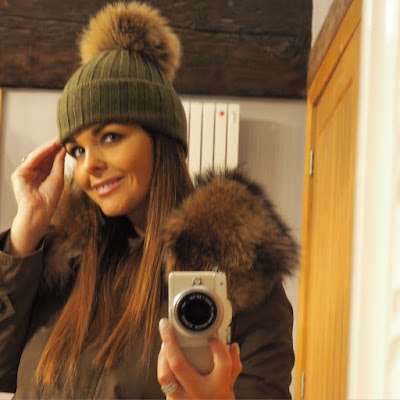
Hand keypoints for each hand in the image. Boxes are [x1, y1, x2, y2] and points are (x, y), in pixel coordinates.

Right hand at [10, 138, 65, 254]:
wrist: (40, 210)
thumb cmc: (49, 198)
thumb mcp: (58, 177)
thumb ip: (58, 163)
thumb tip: (62, 149)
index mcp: (42, 175)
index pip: (49, 160)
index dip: (57, 151)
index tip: (65, 142)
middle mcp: (33, 173)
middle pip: (43, 157)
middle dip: (52, 147)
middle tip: (62, 137)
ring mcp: (25, 173)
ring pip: (37, 156)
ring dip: (47, 148)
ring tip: (57, 140)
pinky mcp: (19, 174)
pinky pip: (31, 160)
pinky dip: (41, 153)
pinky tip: (49, 147)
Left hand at [157, 318, 241, 398]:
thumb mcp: (229, 385)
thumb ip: (233, 365)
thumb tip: (233, 345)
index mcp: (219, 388)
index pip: (222, 364)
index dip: (218, 347)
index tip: (213, 337)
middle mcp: (199, 394)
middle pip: (179, 365)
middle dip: (170, 342)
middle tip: (166, 325)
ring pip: (165, 375)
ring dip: (163, 355)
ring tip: (165, 341)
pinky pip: (164, 382)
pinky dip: (163, 367)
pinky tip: (165, 357)